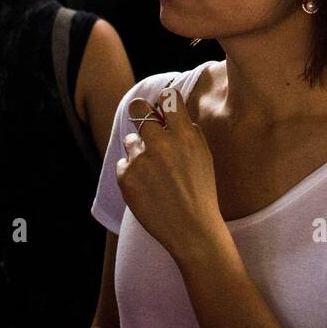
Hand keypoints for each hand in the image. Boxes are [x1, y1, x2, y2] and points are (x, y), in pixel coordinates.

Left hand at [116, 88, 223, 261]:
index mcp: (185, 136)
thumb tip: (171, 112)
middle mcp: (162, 143)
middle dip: (140, 113)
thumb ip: (188, 132)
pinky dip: (131, 174)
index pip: (169, 98)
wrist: (191, 229)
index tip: (162, 107)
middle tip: (143, 123)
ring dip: (138, 151)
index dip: (164, 100)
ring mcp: (142, 160)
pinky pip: (123, 164)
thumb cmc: (200, 192)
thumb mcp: (203, 156)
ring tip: (153, 173)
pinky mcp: (126, 176)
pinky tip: (146, 188)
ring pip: (130, 140)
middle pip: (138, 108)